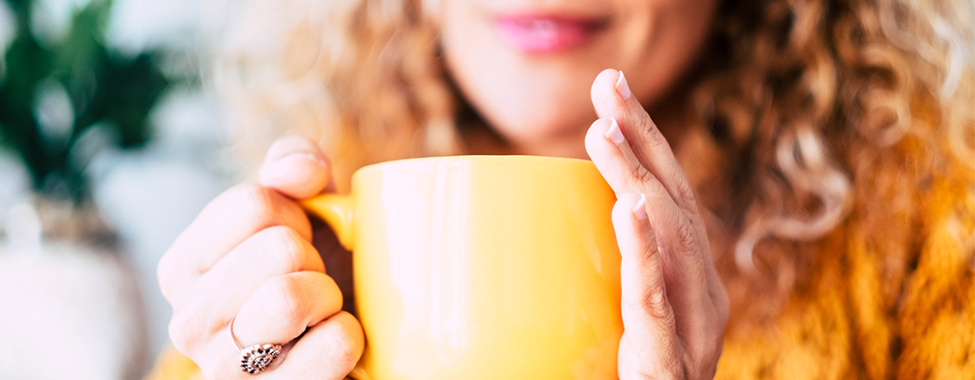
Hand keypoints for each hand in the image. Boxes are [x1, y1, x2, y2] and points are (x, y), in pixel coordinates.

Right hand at [158, 136, 363, 378]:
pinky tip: (332, 344)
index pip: (254, 203)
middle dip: (315, 257)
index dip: (297, 215)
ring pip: (291, 298)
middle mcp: (188, 322)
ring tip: (321, 310)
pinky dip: (350, 337)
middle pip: (279, 248)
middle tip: (312, 280)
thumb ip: (292, 166)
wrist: (350, 346)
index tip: (297, 241)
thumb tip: (301, 171)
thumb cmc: (314, 273)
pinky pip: (333, 346)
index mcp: (182, 267)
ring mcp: (225, 370)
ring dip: (329, 295)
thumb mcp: (302, 210)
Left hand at [585, 69, 728, 378]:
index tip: (610, 98)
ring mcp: (692, 333)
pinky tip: (632, 208)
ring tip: (605, 133)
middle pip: (673, 206)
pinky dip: (645, 252)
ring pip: (672, 242)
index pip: (666, 201)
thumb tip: (502, 248)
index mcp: (682, 284)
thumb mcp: (601, 325)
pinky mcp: (669, 365)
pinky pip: (657, 303)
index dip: (645, 146)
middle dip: (645, 141)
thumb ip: (585, 284)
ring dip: (638, 178)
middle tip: (608, 87)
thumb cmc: (607, 379)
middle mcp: (698, 300)